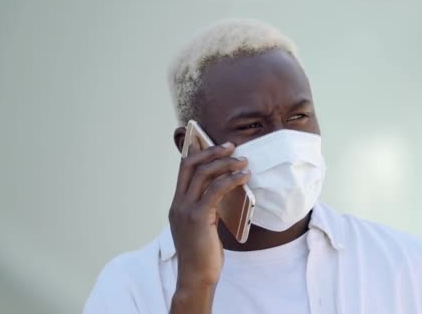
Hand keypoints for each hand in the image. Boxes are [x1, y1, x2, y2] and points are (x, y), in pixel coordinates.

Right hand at [168, 141, 249, 312]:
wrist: (196, 276)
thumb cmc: (202, 254)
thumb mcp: (201, 226)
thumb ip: (206, 208)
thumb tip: (224, 190)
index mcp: (177, 204)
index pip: (184, 169)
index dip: (199, 152)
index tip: (216, 146)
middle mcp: (178, 204)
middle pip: (192, 165)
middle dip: (212, 151)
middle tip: (231, 146)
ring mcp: (186, 209)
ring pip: (204, 174)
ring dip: (226, 163)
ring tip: (243, 161)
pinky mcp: (198, 217)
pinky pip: (216, 190)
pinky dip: (231, 179)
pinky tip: (244, 177)